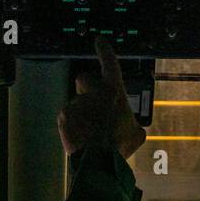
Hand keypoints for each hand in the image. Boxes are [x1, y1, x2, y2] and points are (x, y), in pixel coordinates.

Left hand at [57, 38, 146, 158]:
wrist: (98, 159)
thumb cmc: (119, 144)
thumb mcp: (136, 133)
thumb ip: (133, 124)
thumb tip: (135, 129)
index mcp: (113, 91)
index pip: (109, 63)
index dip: (104, 51)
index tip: (99, 40)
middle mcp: (92, 92)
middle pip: (84, 78)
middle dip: (86, 86)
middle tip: (93, 104)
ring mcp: (76, 103)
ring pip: (77, 103)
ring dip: (82, 113)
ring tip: (90, 132)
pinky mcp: (63, 115)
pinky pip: (68, 117)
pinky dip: (73, 126)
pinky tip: (81, 137)